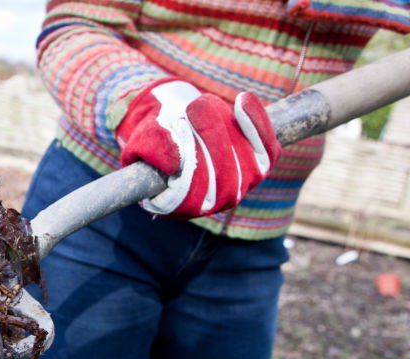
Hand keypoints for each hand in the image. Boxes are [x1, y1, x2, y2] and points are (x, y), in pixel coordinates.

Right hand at [116, 80, 280, 217]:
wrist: (177, 123)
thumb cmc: (156, 138)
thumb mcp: (143, 142)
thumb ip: (152, 150)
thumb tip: (174, 164)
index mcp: (181, 206)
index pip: (194, 194)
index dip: (190, 162)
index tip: (179, 126)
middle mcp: (216, 202)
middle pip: (224, 175)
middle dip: (209, 134)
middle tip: (193, 107)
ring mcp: (242, 184)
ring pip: (244, 158)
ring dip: (224, 123)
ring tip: (202, 105)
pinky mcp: (262, 163)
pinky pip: (266, 147)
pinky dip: (256, 122)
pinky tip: (241, 100)